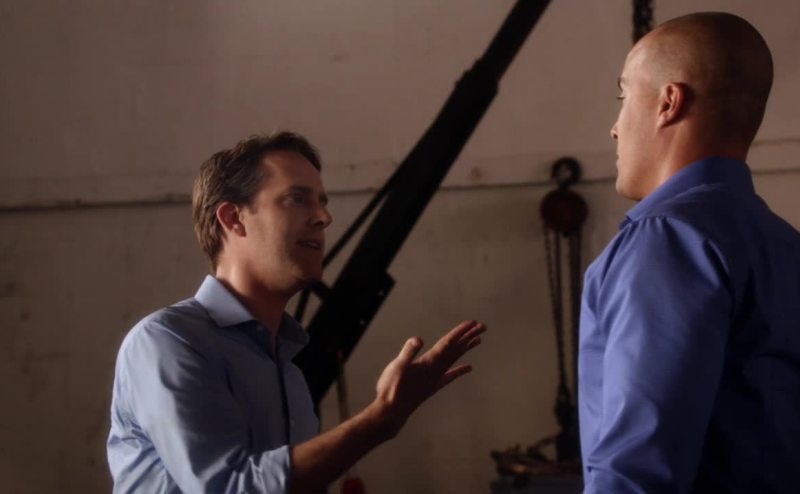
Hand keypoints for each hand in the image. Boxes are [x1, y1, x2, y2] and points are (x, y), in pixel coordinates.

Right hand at [370, 320, 485, 437]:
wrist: (391, 412)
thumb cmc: (392, 388)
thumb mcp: (397, 367)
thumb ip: (408, 352)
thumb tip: (418, 340)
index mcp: (430, 363)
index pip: (448, 343)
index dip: (460, 332)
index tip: (472, 323)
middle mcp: (437, 370)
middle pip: (456, 349)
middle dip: (469, 337)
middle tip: (482, 326)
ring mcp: (436, 379)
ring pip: (455, 359)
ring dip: (466, 348)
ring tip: (479, 339)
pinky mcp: (433, 386)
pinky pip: (451, 375)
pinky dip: (460, 370)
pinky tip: (469, 368)